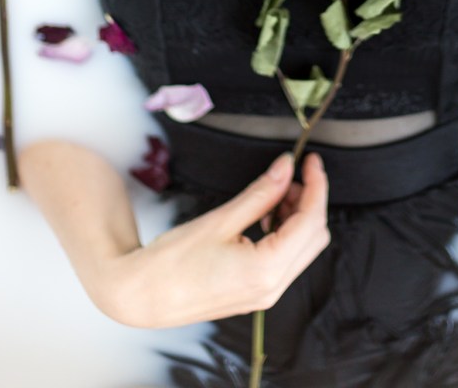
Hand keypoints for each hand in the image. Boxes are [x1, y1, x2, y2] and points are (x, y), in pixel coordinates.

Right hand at [93, 152, 329, 327]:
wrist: (140, 295)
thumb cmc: (171, 262)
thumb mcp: (221, 219)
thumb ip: (260, 193)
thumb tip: (286, 168)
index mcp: (266, 270)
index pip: (310, 221)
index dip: (316, 186)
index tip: (311, 161)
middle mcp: (272, 289)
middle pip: (314, 237)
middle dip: (308, 200)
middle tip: (289, 174)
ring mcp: (264, 296)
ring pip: (303, 250)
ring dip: (296, 217)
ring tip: (274, 192)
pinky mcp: (255, 294)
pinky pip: (285, 261)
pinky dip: (284, 234)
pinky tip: (264, 215)